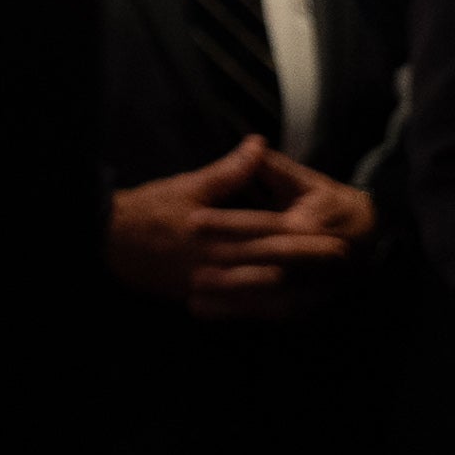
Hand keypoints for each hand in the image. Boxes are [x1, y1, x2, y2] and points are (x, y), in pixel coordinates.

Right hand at [105, 134, 362, 320]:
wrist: (110, 240)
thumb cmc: (149, 210)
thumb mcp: (188, 185)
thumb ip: (228, 171)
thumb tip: (258, 145)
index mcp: (217, 233)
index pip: (269, 235)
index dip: (306, 239)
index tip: (338, 238)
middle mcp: (218, 263)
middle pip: (273, 267)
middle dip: (310, 267)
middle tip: (344, 264)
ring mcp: (211, 285)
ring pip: (261, 295)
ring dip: (297, 293)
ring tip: (329, 290)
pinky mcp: (202, 297)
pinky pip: (242, 310)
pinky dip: (268, 310)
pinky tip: (289, 310)